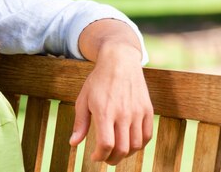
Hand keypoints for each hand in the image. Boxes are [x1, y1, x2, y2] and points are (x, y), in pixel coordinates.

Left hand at [69, 43, 153, 163]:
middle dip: (112, 159)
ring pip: (136, 145)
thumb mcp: (83, 100)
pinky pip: (146, 136)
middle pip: (122, 149)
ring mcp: (137, 112)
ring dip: (126, 154)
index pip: (106, 144)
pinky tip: (129, 144)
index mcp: (104, 112)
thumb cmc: (98, 82)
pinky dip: (139, 145)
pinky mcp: (147, 110)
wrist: (119, 62)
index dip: (100, 155)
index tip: (94, 156)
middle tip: (105, 158)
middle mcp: (123, 114)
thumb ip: (80, 123)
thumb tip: (73, 143)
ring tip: (116, 152)